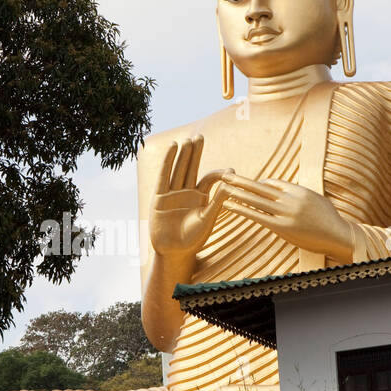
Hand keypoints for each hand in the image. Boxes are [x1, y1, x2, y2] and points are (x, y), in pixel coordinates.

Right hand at [149, 137, 231, 258]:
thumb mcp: (208, 219)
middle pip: (191, 168)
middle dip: (195, 153)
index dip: (219, 173)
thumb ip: (217, 202)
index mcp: (200, 198)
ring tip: (188, 140)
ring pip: (178, 169)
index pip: (209, 179)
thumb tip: (228, 183)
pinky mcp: (159, 197)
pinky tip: (172, 148)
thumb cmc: (193, 240)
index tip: (231, 171)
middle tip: (200, 137)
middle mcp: (186, 193)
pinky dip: (168, 161)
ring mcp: (172, 194)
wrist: (174, 252)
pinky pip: (164, 176)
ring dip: (183, 155)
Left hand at [220, 176, 355, 260]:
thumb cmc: (328, 220)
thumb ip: (298, 195)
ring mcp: (286, 213)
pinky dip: (242, 209)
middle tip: (224, 174)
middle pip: (260, 187)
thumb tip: (285, 192)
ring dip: (237, 193)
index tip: (245, 184)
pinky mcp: (282, 227)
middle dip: (240, 181)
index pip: (272, 183)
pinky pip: (257, 216)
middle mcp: (290, 199)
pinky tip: (229, 206)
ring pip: (256, 200)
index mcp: (298, 191)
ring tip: (222, 187)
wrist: (339, 235)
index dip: (257, 184)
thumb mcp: (315, 200)